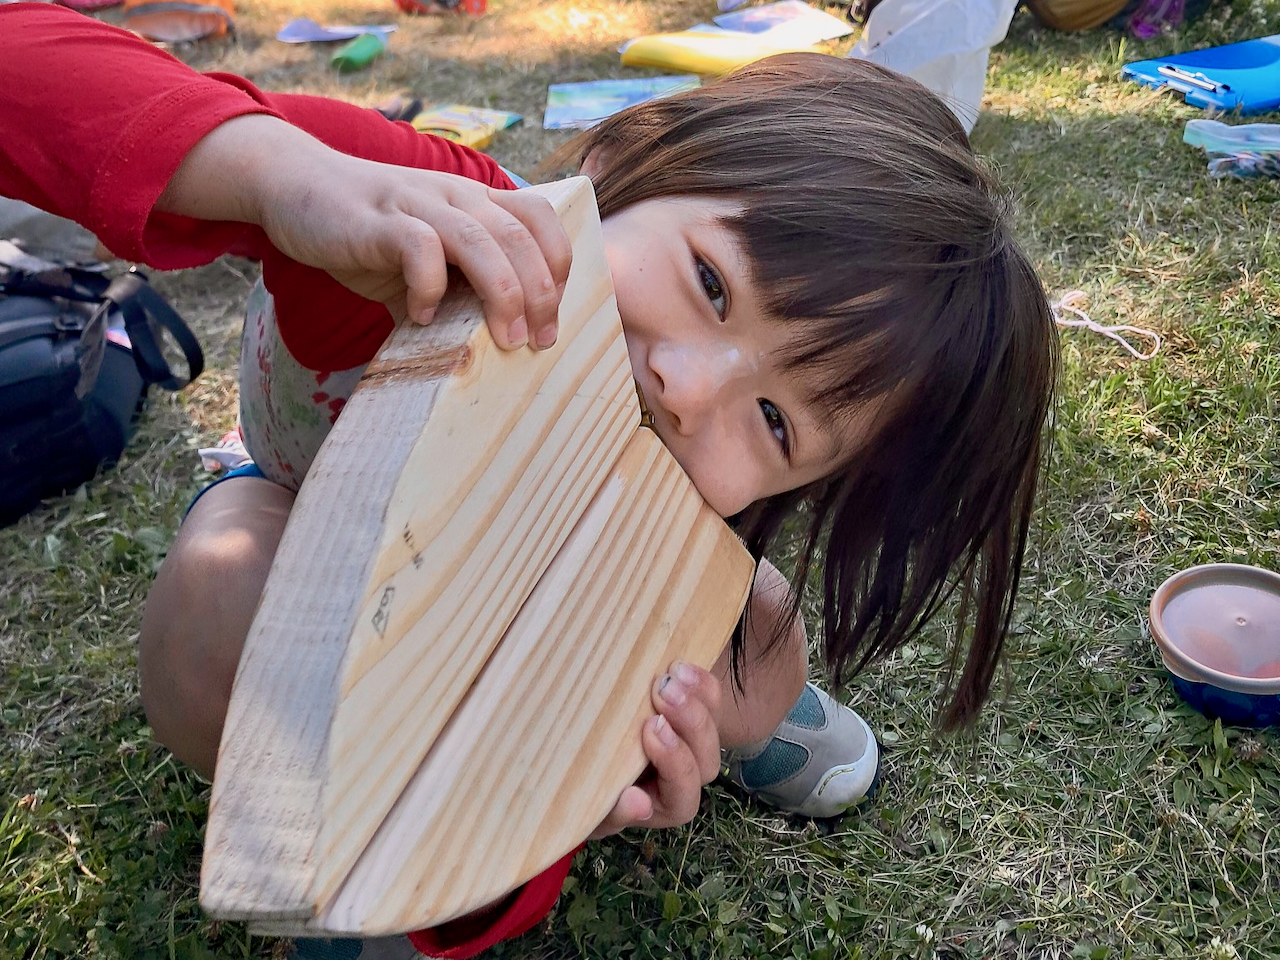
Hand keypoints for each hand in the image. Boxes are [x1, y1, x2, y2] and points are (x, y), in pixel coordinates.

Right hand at [159, 115, 571, 350]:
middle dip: (541, 294)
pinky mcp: (377, 221)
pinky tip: (419, 317)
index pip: (540, 218)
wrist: (292, 187)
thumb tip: (481, 354)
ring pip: (480, 240)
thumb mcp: (420, 260)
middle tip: (538, 342)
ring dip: (502, 293)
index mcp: (473, 202)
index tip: (552, 315)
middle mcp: (454, 196)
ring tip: (504, 339)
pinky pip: (418, 248)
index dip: (558, 265)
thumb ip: (452, 294)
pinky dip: (429, 287)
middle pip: (521, 237)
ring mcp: (416, 204)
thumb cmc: (364, 233)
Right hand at [589, 661, 722, 839]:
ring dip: (696, 702)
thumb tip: (638, 801)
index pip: (681, 800)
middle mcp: (681, 779)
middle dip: (689, 726)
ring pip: (712, 729)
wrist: (570, 740)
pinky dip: (699, 684)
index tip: (649, 729)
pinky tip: (678, 666)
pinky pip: (710, 702)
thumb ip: (610, 811)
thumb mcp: (587, 802)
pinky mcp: (688, 713)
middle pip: (705, 762)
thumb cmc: (577, 780)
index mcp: (659, 806)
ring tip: (671, 677)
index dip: (673, 767)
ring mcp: (687, 744)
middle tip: (662, 694)